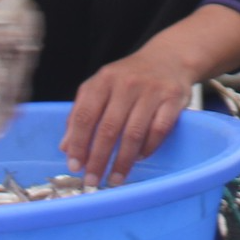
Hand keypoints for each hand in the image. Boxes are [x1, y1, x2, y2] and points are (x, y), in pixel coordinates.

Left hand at [61, 43, 195, 187]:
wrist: (169, 58)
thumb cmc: (129, 77)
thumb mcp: (100, 87)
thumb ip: (81, 113)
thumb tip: (66, 147)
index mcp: (103, 80)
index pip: (85, 116)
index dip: (78, 144)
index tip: (75, 166)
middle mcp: (126, 84)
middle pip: (108, 129)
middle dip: (99, 159)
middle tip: (93, 180)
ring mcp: (152, 91)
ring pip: (133, 134)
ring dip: (123, 161)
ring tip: (115, 179)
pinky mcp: (173, 99)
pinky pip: (158, 131)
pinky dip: (147, 149)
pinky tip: (139, 158)